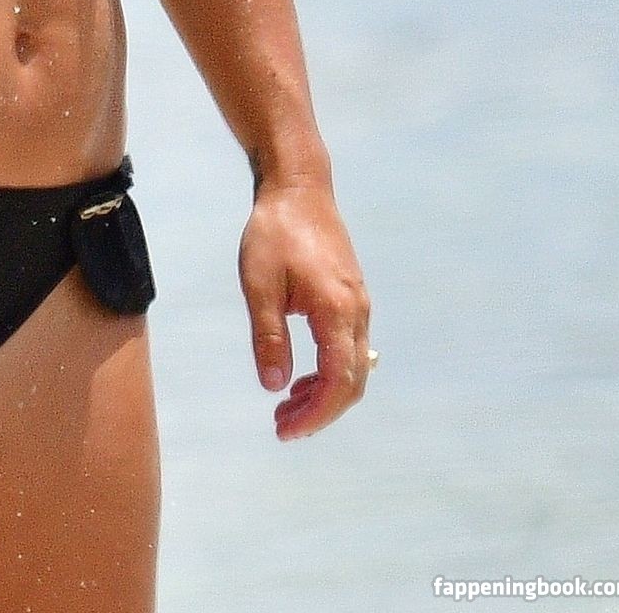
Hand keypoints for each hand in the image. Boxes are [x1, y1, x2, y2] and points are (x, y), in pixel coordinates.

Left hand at [238, 179, 372, 439]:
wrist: (298, 188)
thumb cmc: (274, 232)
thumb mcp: (259, 284)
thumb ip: (268, 337)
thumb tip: (274, 387)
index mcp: (338, 311)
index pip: (337, 382)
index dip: (315, 414)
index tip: (285, 430)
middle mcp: (357, 312)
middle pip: (352, 382)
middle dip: (320, 412)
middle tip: (281, 426)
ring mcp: (358, 304)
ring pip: (354, 367)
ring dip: (325, 394)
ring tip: (286, 407)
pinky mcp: (351, 297)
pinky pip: (350, 348)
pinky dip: (329, 371)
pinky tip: (300, 377)